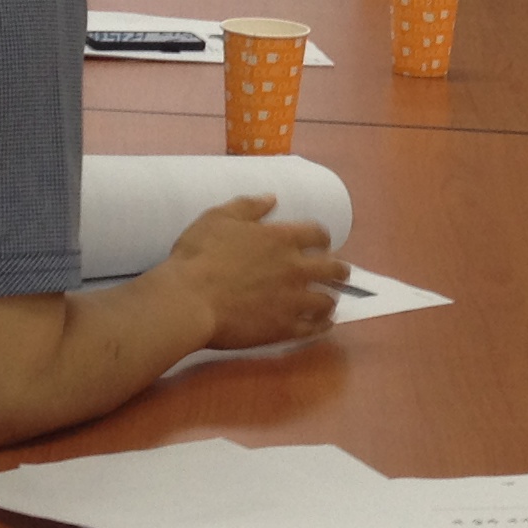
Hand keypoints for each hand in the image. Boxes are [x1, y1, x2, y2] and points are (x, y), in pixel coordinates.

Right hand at [163, 194, 347, 349]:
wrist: (188, 300)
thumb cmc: (200, 255)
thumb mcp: (219, 218)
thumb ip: (249, 206)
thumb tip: (272, 198)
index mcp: (282, 238)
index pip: (318, 234)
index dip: (322, 238)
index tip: (320, 243)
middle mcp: (296, 268)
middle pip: (334, 269)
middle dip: (338, 270)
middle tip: (335, 273)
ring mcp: (292, 301)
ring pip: (328, 301)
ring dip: (330, 299)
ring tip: (328, 301)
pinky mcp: (283, 329)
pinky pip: (314, 329)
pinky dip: (322, 326)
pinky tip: (322, 325)